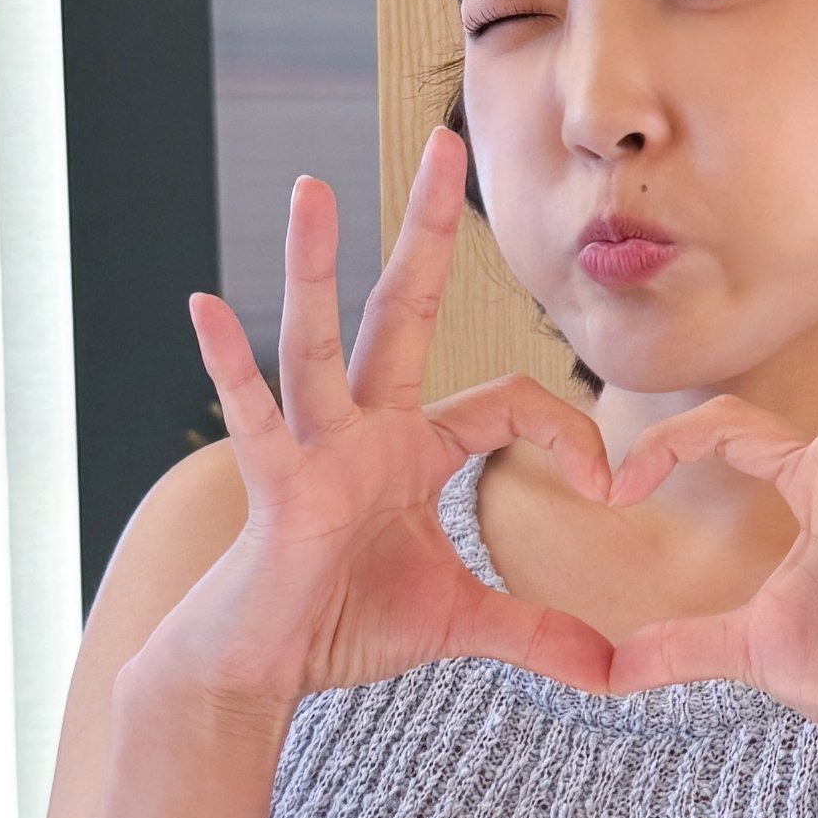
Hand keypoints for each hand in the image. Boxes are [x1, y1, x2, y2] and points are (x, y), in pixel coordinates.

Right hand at [149, 132, 615, 709]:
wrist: (264, 666)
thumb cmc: (343, 624)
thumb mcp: (459, 626)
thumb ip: (535, 634)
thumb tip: (611, 673)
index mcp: (414, 448)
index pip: (507, 402)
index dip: (570, 432)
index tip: (614, 486)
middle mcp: (365, 426)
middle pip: (406, 309)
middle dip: (427, 231)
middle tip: (443, 145)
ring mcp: (315, 447)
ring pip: (319, 341)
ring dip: (315, 266)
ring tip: (310, 189)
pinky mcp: (274, 484)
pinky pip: (252, 416)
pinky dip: (228, 366)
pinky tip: (203, 306)